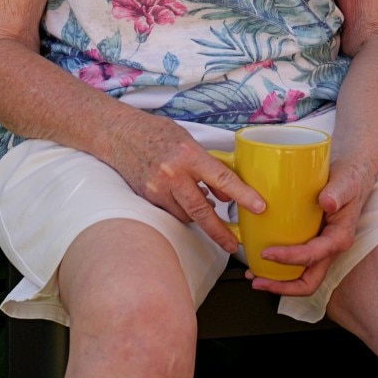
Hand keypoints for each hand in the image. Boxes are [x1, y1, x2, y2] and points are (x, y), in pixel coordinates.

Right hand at [103, 112, 264, 255]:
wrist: (118, 134)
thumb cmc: (156, 133)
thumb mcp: (189, 141)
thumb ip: (208, 166)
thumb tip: (225, 195)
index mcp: (188, 154)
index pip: (222, 177)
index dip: (243, 195)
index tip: (258, 207)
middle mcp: (172, 174)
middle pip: (201, 210)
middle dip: (219, 231)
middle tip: (233, 244)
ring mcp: (157, 188)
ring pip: (186, 216)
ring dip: (199, 218)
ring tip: (208, 212)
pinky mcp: (147, 198)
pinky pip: (171, 213)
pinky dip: (182, 212)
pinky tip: (185, 202)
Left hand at [246, 156, 376, 297]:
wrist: (353, 175)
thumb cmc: (350, 179)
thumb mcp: (346, 182)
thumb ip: (337, 192)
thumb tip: (327, 202)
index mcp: (339, 238)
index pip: (312, 256)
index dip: (289, 259)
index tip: (267, 253)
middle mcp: (330, 248)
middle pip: (309, 281)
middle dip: (282, 286)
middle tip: (258, 281)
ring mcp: (321, 248)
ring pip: (301, 276)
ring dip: (278, 281)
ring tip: (253, 275)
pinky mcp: (312, 242)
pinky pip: (296, 263)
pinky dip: (279, 267)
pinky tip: (260, 259)